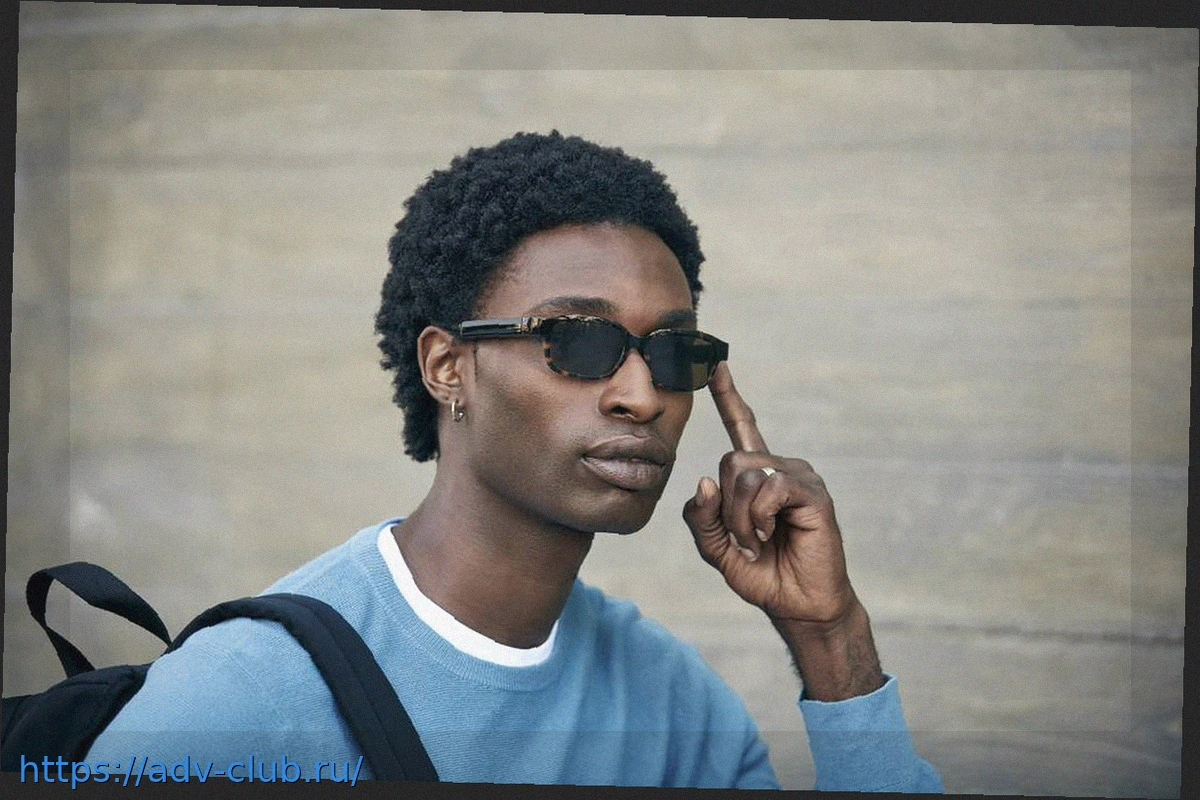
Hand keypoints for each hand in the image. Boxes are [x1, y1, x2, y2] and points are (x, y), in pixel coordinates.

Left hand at [682, 363, 882, 699]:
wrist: (797, 605)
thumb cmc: (761, 574)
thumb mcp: (715, 548)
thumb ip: (700, 517)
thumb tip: (704, 481)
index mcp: (757, 476)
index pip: (742, 428)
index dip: (729, 398)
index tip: (717, 367)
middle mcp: (779, 468)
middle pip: (730, 461)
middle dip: (726, 507)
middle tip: (745, 539)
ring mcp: (798, 477)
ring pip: (745, 475)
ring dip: (742, 518)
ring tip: (759, 541)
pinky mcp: (812, 493)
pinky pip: (769, 488)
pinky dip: (759, 517)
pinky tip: (770, 535)